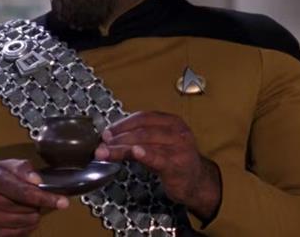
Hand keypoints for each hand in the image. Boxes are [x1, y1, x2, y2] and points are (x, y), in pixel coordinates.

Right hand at [0, 159, 68, 236]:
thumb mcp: (5, 165)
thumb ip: (23, 168)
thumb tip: (38, 180)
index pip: (24, 192)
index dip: (45, 197)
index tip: (62, 201)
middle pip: (29, 207)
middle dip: (37, 201)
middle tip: (30, 195)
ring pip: (29, 220)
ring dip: (33, 213)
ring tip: (23, 204)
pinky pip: (23, 232)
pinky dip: (27, 224)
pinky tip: (19, 215)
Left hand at [95, 111, 220, 219]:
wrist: (197, 183)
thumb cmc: (174, 161)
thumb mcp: (158, 145)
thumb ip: (139, 138)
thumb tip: (110, 137)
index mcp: (171, 121)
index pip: (143, 117)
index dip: (122, 123)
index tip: (107, 132)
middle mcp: (177, 131)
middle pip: (142, 130)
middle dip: (119, 136)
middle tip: (101, 143)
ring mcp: (178, 147)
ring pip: (145, 142)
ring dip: (122, 147)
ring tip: (106, 152)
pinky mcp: (177, 164)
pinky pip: (158, 158)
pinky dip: (145, 154)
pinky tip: (135, 152)